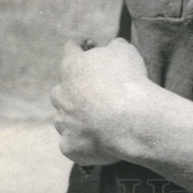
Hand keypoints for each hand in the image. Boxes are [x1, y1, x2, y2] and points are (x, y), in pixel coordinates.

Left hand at [52, 38, 156, 165]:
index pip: (70, 50)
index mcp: (72, 66)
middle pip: (63, 88)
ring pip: (65, 117)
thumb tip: (112, 48)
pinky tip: (101, 139)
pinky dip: (84, 140)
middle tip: (98, 91)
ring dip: (78, 117)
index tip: (86, 46)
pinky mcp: (68, 146)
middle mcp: (61, 94)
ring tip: (102, 120)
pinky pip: (73, 142)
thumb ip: (113, 47)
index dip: (80, 47)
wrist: (131, 120)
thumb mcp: (125, 51)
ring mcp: (63, 122)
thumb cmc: (129, 81)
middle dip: (77, 89)